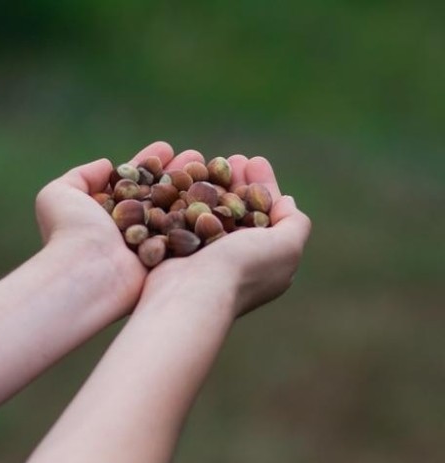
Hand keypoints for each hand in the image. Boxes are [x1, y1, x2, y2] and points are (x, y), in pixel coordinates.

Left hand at [34, 142, 206, 311]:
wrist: (87, 270)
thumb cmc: (70, 231)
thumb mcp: (58, 194)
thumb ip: (80, 176)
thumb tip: (107, 165)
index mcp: (106, 216)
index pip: (133, 183)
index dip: (149, 165)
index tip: (167, 148)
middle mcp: (129, 232)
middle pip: (159, 196)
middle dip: (177, 174)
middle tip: (196, 155)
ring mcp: (150, 247)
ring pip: (177, 212)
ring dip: (195, 189)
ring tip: (213, 166)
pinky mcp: (168, 262)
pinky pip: (190, 234)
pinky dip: (205, 213)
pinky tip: (221, 192)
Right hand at [141, 155, 311, 317]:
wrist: (191, 293)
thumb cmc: (242, 269)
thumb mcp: (287, 246)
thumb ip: (295, 223)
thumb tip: (286, 201)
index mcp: (266, 262)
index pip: (268, 215)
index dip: (264, 185)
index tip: (255, 161)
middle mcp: (236, 261)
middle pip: (240, 210)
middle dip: (238, 181)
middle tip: (232, 158)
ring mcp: (204, 258)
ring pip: (211, 211)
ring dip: (212, 184)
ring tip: (207, 161)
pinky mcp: (177, 253)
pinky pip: (185, 218)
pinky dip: (187, 197)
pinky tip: (186, 178)